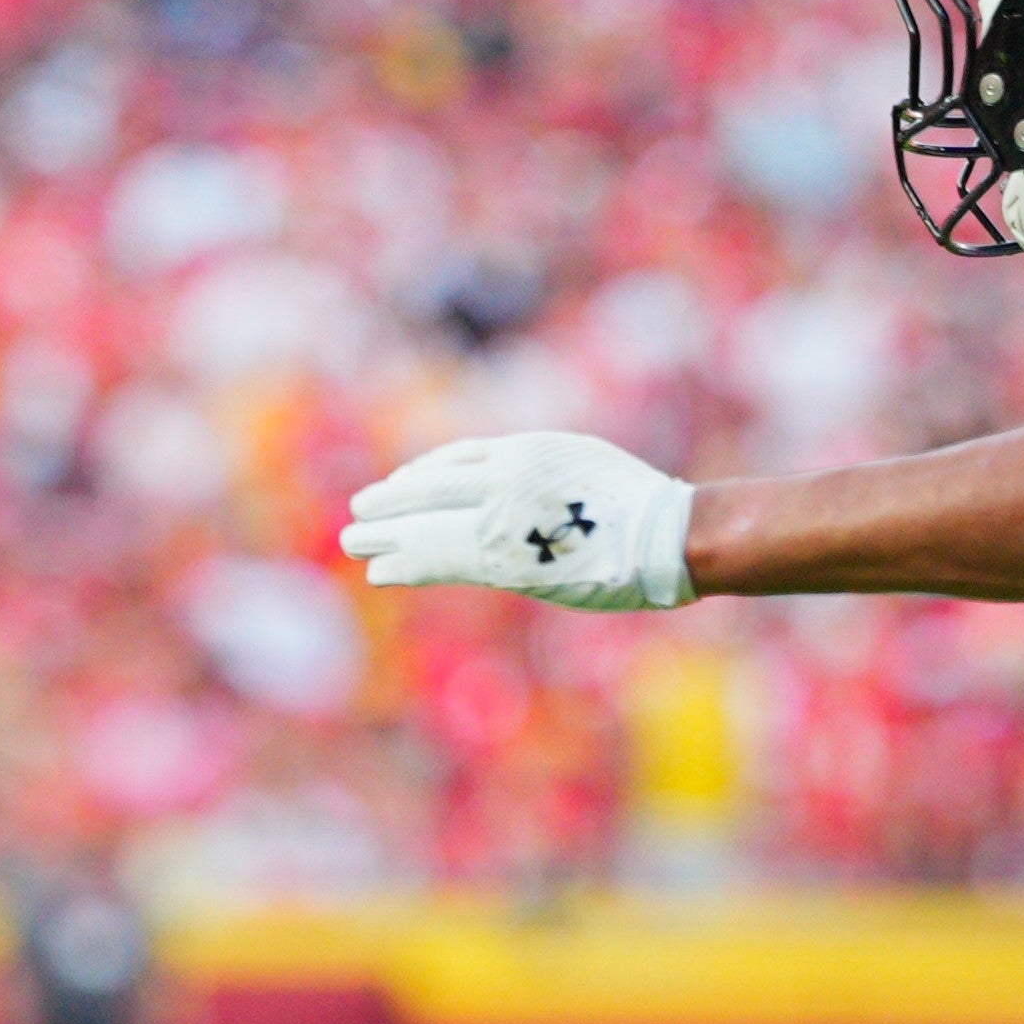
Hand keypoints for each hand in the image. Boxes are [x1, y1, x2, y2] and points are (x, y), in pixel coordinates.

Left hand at [340, 432, 696, 610]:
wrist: (668, 535)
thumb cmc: (637, 506)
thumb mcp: (577, 464)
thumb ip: (534, 475)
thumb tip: (503, 493)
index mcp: (524, 452)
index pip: (456, 462)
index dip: (421, 476)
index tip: (399, 486)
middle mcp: (505, 478)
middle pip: (431, 489)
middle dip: (391, 503)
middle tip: (359, 512)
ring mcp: (503, 518)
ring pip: (429, 525)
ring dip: (386, 536)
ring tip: (356, 543)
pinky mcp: (506, 560)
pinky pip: (443, 559)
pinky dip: (409, 563)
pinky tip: (383, 570)